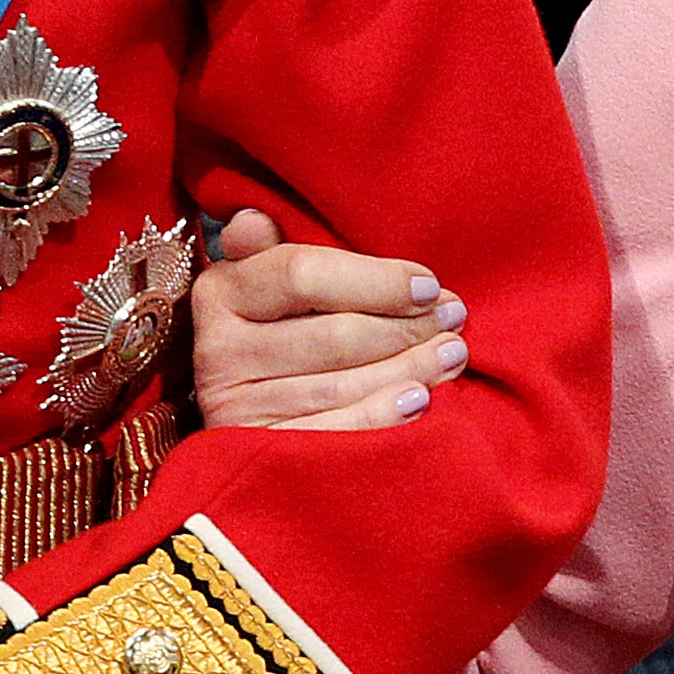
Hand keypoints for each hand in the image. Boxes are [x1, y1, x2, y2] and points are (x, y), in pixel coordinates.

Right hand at [190, 206, 464, 432]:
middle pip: (332, 334)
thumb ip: (268, 252)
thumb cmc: (278, 333)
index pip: (301, 274)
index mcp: (221, 293)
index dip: (374, 280)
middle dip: (406, 326)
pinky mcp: (260, 454)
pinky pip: (335, 431)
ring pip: (341, 384)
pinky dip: (383, 415)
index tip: (428, 286)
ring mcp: (236, 408)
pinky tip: (421, 399)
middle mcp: (218, 351)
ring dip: (410, 367)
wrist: (246, 428)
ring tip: (453, 353)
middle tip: (455, 318)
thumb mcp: (266, 286)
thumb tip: (255, 218)